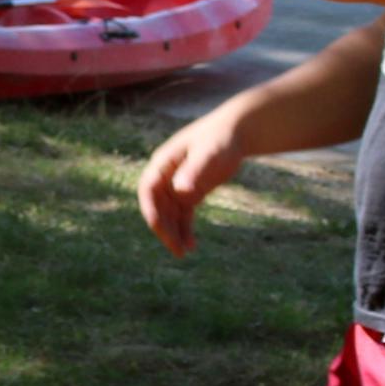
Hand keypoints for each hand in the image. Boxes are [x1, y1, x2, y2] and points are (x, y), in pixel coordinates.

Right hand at [137, 108, 248, 256]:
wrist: (237, 132)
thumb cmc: (220, 138)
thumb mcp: (209, 154)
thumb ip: (194, 171)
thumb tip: (179, 191)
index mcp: (163, 163)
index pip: (148, 190)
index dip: (150, 209)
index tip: (158, 228)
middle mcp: (166, 176)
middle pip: (157, 207)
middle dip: (164, 228)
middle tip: (176, 249)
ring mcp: (177, 186)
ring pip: (170, 215)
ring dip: (174, 233)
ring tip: (184, 253)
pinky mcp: (191, 192)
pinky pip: (183, 216)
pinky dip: (185, 230)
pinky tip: (192, 245)